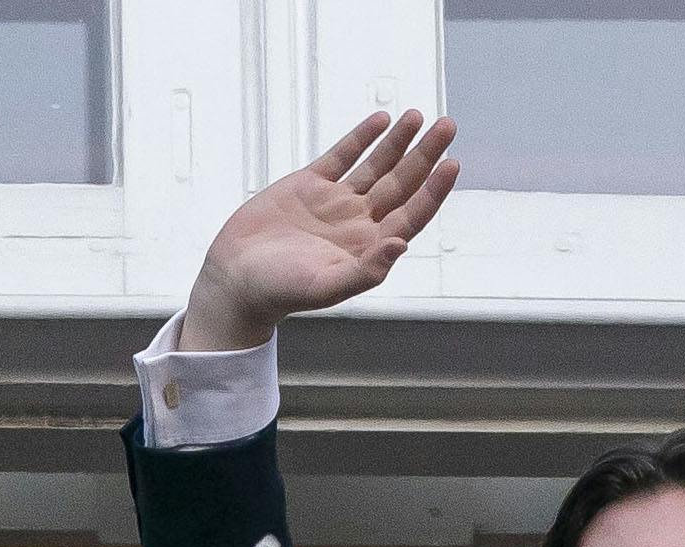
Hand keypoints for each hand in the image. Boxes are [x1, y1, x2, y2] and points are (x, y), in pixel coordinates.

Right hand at [183, 112, 458, 352]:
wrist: (233, 279)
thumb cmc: (278, 292)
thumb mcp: (324, 286)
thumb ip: (366, 270)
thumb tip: (401, 244)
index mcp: (368, 247)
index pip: (412, 213)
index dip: (434, 190)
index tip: (451, 163)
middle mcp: (357, 222)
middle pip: (402, 183)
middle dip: (425, 154)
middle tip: (447, 126)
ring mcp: (335, 201)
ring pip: (376, 165)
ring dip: (399, 141)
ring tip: (418, 116)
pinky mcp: (309, 185)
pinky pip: (342, 155)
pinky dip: (361, 138)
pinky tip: (380, 120)